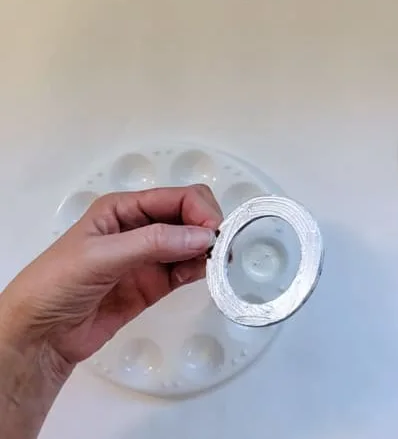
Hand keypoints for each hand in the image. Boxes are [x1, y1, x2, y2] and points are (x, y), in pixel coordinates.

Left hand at [0, 185, 222, 364]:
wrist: (41, 335)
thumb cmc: (56, 284)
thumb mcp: (101, 256)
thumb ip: (154, 243)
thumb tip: (203, 236)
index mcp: (123, 209)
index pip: (176, 198)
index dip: (200, 210)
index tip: (214, 233)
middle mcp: (140, 228)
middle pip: (189, 217)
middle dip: (208, 227)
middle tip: (219, 249)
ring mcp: (149, 257)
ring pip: (192, 244)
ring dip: (207, 250)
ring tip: (215, 264)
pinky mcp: (155, 284)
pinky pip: (186, 270)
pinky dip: (200, 270)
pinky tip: (201, 275)